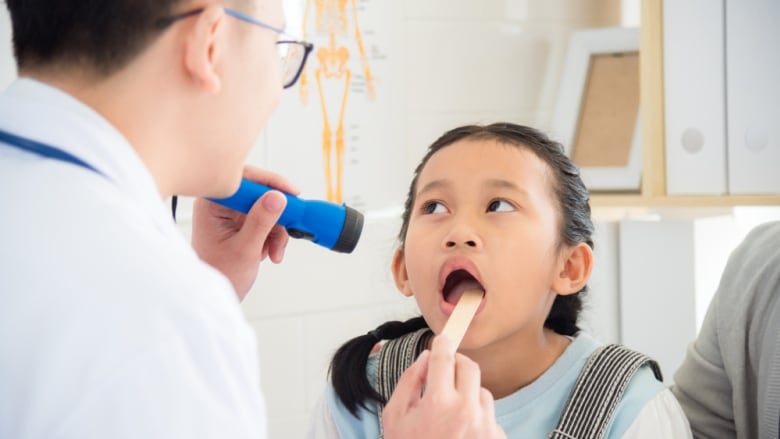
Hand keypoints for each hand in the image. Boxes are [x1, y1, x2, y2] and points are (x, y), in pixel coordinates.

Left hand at [192, 167, 299, 299]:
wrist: (215, 295)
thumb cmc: (219, 274)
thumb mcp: (245, 249)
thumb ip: (261, 221)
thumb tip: (277, 197)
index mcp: (212, 204)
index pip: (244, 179)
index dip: (270, 183)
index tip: (290, 194)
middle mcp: (221, 205)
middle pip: (259, 193)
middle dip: (276, 215)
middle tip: (289, 226)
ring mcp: (231, 214)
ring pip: (267, 208)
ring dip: (276, 230)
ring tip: (274, 251)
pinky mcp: (241, 224)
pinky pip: (266, 220)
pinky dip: (273, 236)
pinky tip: (269, 252)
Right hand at [382, 335, 506, 438]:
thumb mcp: (395, 416)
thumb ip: (410, 381)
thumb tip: (427, 358)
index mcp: (438, 404)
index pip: (445, 357)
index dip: (442, 344)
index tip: (442, 341)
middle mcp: (466, 412)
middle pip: (469, 367)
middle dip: (456, 364)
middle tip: (445, 370)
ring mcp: (485, 428)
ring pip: (482, 392)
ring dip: (467, 394)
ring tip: (450, 415)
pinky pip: (490, 417)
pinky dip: (477, 419)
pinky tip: (461, 434)